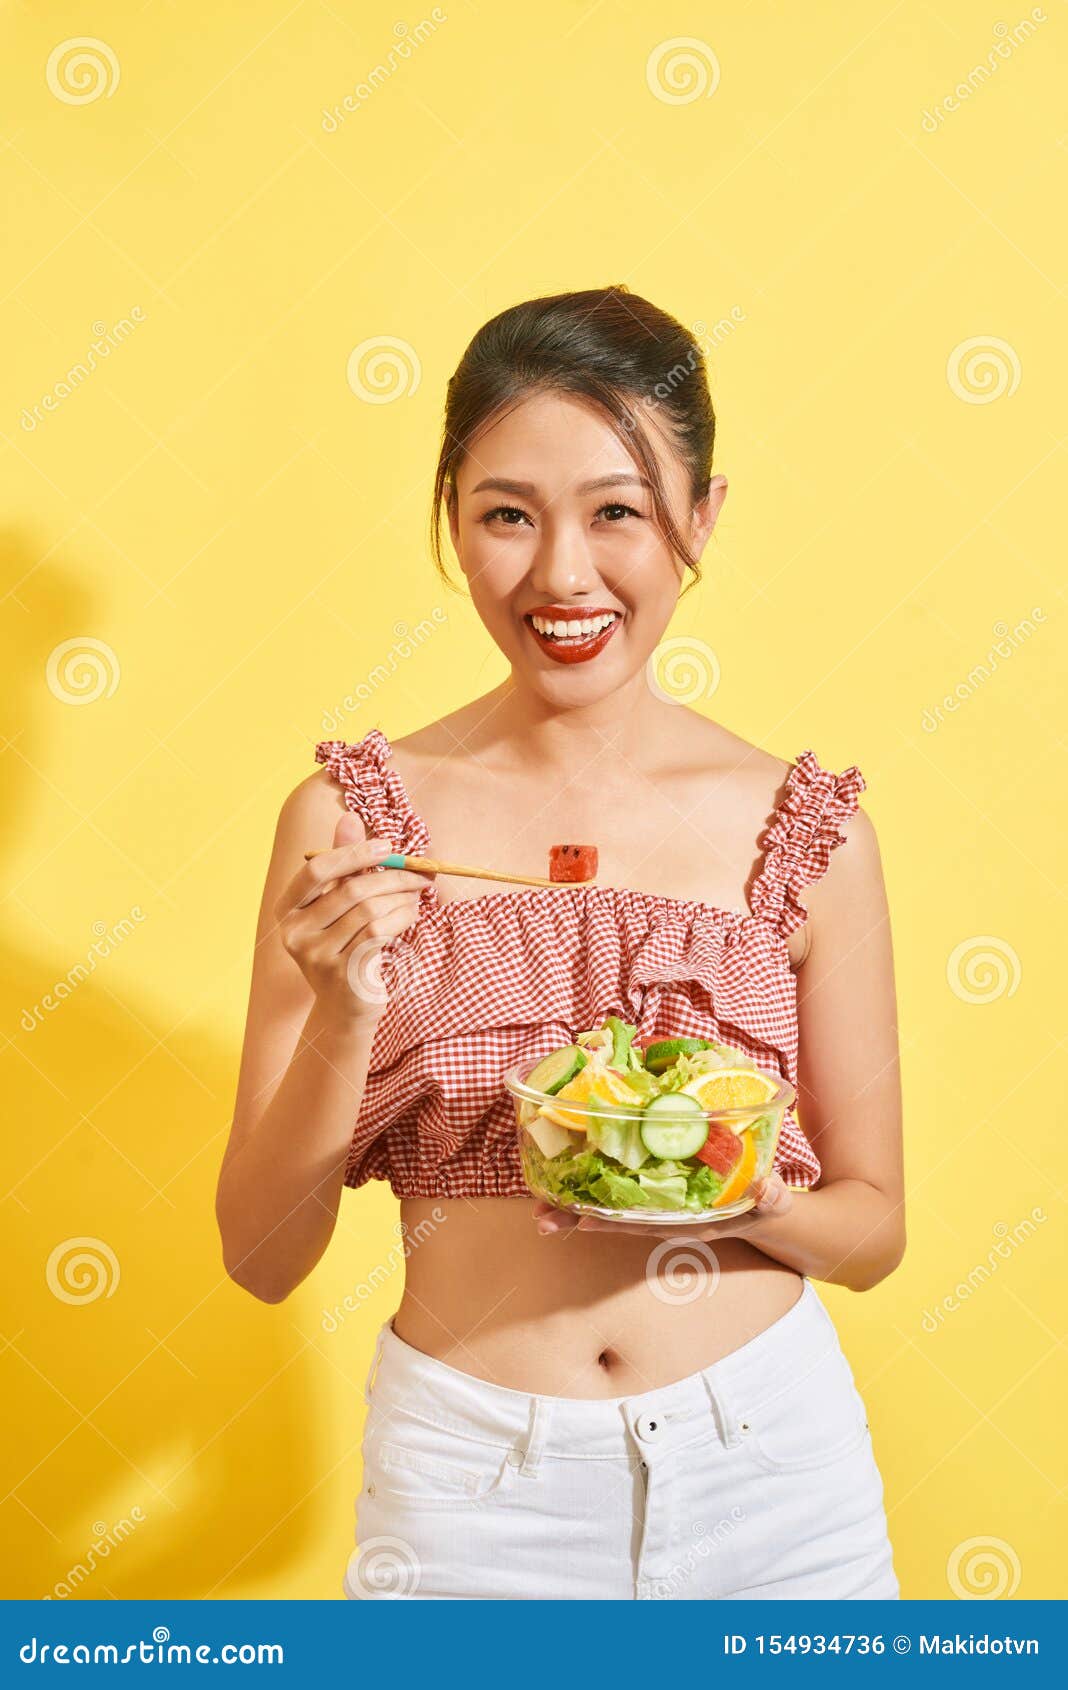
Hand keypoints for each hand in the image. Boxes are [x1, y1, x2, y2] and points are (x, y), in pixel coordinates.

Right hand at [274, 813, 434, 1028]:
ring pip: (370, 912)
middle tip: (421, 874)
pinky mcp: (343, 976)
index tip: (388, 845)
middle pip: (351, 890)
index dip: (353, 852)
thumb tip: (351, 817)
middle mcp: (294, 934)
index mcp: (287, 909)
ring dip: (402, 900)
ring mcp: (316, 958)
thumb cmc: (345, 946)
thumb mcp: (339, 904)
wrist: (346, 1008)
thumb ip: (344, 864)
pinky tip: (410, 917)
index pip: (316, 869)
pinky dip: (402, 920)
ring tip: (417, 897)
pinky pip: (380, 934)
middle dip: (393, 877)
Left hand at [532, 1171, 792, 1239]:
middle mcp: (667, 1216)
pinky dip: (595, 1181)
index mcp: (689, 1222)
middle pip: (615, 1218)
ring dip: (574, 1201)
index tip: (578, 1221)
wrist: (774, 1213)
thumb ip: (773, 1199)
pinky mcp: (662, 1188)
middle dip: (576, 1215)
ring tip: (536, 1204)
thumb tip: (769, 1190)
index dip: (611, 1222)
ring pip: (612, 1204)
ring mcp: (662, 1204)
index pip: (643, 1223)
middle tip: (537, 1217)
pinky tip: (570, 1170)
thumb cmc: (771, 1209)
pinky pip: (622, 1186)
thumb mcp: (775, 1205)